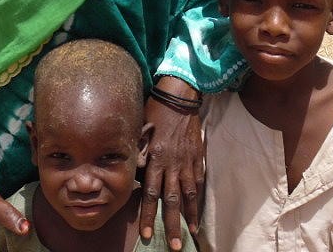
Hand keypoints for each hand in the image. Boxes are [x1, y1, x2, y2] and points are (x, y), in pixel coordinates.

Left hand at [141, 77, 203, 250]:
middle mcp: (172, 163)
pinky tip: (196, 213)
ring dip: (188, 216)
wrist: (180, 96)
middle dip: (171, 224)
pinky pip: (198, 182)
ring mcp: (187, 161)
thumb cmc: (156, 111)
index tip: (146, 234)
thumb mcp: (140, 129)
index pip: (149, 193)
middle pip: (171, 200)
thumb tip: (134, 171)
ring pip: (188, 194)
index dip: (147, 215)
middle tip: (173, 245)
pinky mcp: (198, 157)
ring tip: (189, 234)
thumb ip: (138, 152)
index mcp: (155, 157)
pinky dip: (197, 199)